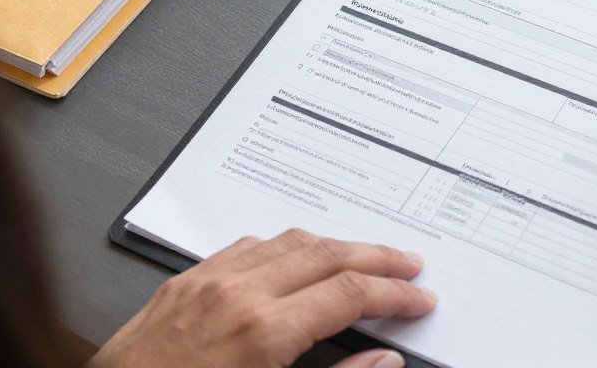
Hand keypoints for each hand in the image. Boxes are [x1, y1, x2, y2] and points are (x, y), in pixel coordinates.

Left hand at [90, 229, 436, 367]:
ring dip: (333, 244)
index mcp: (263, 332)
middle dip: (376, 256)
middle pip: (328, 254)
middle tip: (408, 265)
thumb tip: (383, 360)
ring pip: (287, 241)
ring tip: (360, 256)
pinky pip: (242, 247)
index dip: (395, 295)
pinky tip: (289, 256)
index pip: (351, 294)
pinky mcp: (178, 285)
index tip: (419, 300)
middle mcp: (235, 294)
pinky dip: (281, 246)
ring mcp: (204, 283)